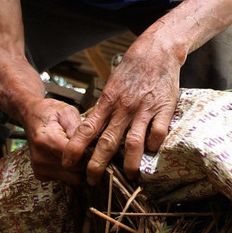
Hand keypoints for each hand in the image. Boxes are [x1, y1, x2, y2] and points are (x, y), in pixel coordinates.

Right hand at [23, 97, 84, 183]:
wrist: (32, 115)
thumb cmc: (51, 112)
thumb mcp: (68, 112)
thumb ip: (79, 129)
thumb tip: (92, 145)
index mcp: (47, 140)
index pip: (77, 159)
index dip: (90, 155)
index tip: (96, 148)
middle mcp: (40, 158)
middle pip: (76, 172)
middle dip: (86, 163)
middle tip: (89, 150)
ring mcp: (39, 168)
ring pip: (72, 179)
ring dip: (79, 169)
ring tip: (77, 153)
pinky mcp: (40, 174)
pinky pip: (65, 180)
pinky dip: (70, 172)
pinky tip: (67, 157)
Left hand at [63, 35, 182, 183]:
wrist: (157, 51)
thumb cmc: (132, 69)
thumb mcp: (112, 86)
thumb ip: (104, 108)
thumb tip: (92, 129)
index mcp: (108, 101)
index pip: (87, 129)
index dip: (75, 147)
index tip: (67, 162)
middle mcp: (123, 108)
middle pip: (107, 142)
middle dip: (97, 165)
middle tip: (91, 181)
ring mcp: (144, 110)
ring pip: (134, 143)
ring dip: (130, 164)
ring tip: (129, 177)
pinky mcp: (164, 109)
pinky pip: (158, 133)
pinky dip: (154, 145)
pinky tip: (152, 152)